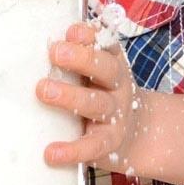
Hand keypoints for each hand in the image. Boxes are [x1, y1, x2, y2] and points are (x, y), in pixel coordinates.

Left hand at [37, 22, 142, 175]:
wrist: (139, 135)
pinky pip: (92, 146)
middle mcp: (118, 86)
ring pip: (97, 104)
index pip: (107, 44)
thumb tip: (47, 44)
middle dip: (81, 58)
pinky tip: (51, 152)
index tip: (70, 31)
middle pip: (106, 69)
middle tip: (55, 52)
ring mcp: (116, 115)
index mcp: (113, 64)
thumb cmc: (104, 95)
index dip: (90, 36)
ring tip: (43, 90)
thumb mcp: (98, 72)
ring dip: (70, 96)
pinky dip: (71, 150)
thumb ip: (78, 55)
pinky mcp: (109, 143)